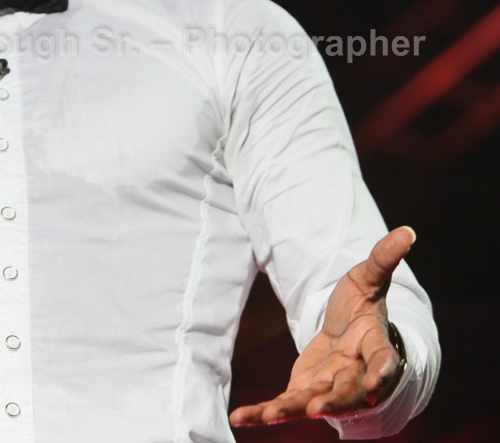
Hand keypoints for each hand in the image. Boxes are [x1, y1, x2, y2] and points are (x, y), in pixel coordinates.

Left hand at [229, 226, 414, 426]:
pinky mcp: (306, 389)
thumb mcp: (369, 277)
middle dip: (333, 401)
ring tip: (267, 417)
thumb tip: (407, 231)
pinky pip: (285, 403)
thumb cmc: (362, 304)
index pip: (383, 361)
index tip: (378, 382)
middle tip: (316, 410)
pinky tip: (241, 417)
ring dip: (290, 410)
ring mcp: (330, 385)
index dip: (382, 372)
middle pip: (348, 391)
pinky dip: (265, 412)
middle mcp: (355, 372)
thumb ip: (383, 258)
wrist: (349, 330)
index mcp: (374, 345)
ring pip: (313, 401)